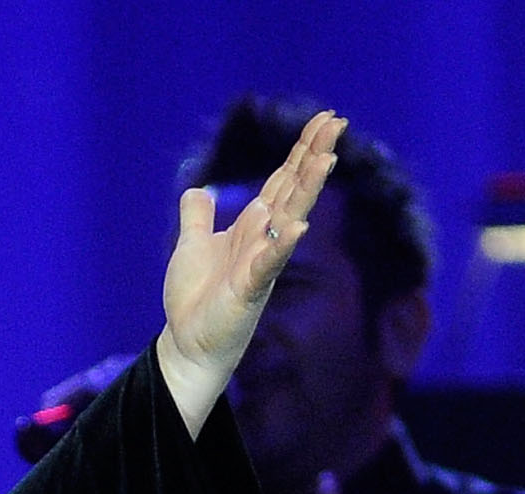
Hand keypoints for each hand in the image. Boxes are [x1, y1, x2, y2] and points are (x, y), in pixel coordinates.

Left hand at [155, 110, 344, 432]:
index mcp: (253, 226)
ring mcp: (261, 262)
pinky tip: (297, 225)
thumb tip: (197, 190)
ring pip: (289, 218)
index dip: (302, 149)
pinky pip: (269, 262)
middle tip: (336, 122)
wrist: (188, 342)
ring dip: (307, 189)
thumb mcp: (191, 246)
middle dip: (313, 155)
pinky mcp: (250, 288)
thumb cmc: (195, 298)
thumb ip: (198, 218)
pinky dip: (281, 244)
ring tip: (326, 159)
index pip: (283, 180)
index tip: (325, 119)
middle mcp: (264, 239)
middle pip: (294, 189)